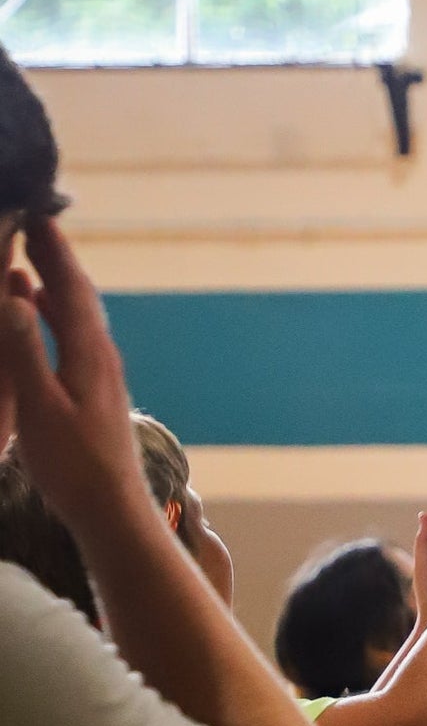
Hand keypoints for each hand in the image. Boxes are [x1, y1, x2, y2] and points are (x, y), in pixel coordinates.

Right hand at [0, 219, 147, 531]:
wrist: (111, 512)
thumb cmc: (73, 465)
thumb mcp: (39, 406)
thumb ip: (24, 350)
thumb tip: (15, 295)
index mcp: (89, 352)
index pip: (73, 286)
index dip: (55, 249)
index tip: (36, 214)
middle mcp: (102, 356)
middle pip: (79, 295)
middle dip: (55, 258)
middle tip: (32, 223)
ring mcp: (102, 374)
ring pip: (77, 315)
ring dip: (53, 285)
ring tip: (29, 260)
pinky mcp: (96, 393)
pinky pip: (73, 337)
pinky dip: (54, 315)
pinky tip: (39, 316)